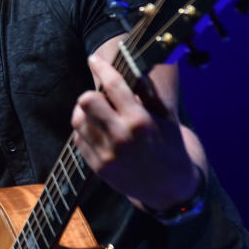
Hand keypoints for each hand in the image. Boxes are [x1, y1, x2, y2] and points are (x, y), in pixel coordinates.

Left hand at [71, 55, 199, 209]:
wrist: (169, 189)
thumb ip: (149, 93)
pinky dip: (85, 131)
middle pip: (86, 101)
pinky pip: (78, 140)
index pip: (113, 86)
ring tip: (99, 115)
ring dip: (86, 113)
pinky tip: (98, 131)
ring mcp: (107, 155)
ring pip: (78, 120)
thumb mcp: (166, 119)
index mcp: (140, 121)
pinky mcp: (98, 168)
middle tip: (101, 97)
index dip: (101, 67)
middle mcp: (121, 138)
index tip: (94, 59)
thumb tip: (135, 66)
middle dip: (92, 94)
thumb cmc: (170, 147)